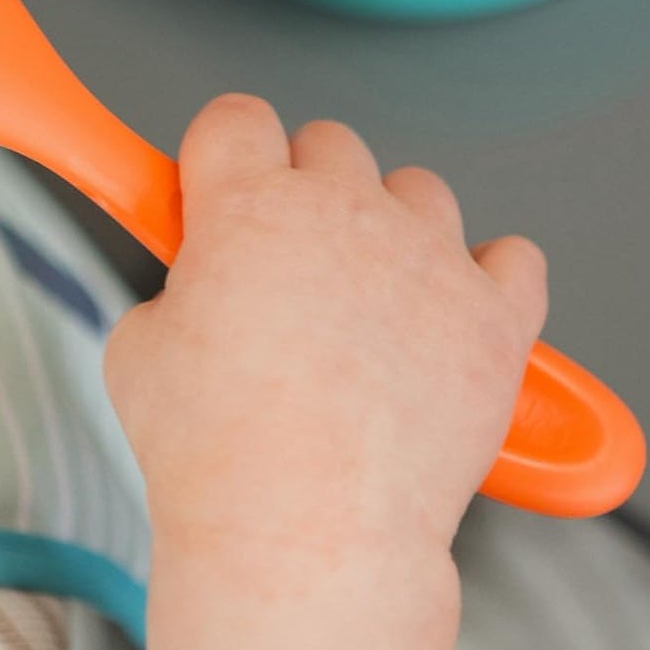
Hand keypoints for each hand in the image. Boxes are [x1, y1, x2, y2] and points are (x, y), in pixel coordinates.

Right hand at [103, 94, 547, 649]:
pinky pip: (514, 257)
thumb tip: (202, 293)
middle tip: (281, 257)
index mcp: (246, 205)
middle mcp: (345, 211)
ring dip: (388, 224)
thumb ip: (176, 290)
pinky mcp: (495, 319)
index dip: (219, 151)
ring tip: (362, 297)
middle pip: (328, 142)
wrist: (302, 532)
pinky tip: (447, 311)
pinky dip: (484, 275)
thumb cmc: (212, 452)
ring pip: (419, 190)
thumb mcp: (135, 350)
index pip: (234, 117)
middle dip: (300, 185)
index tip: (213, 185)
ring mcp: (429, 259)